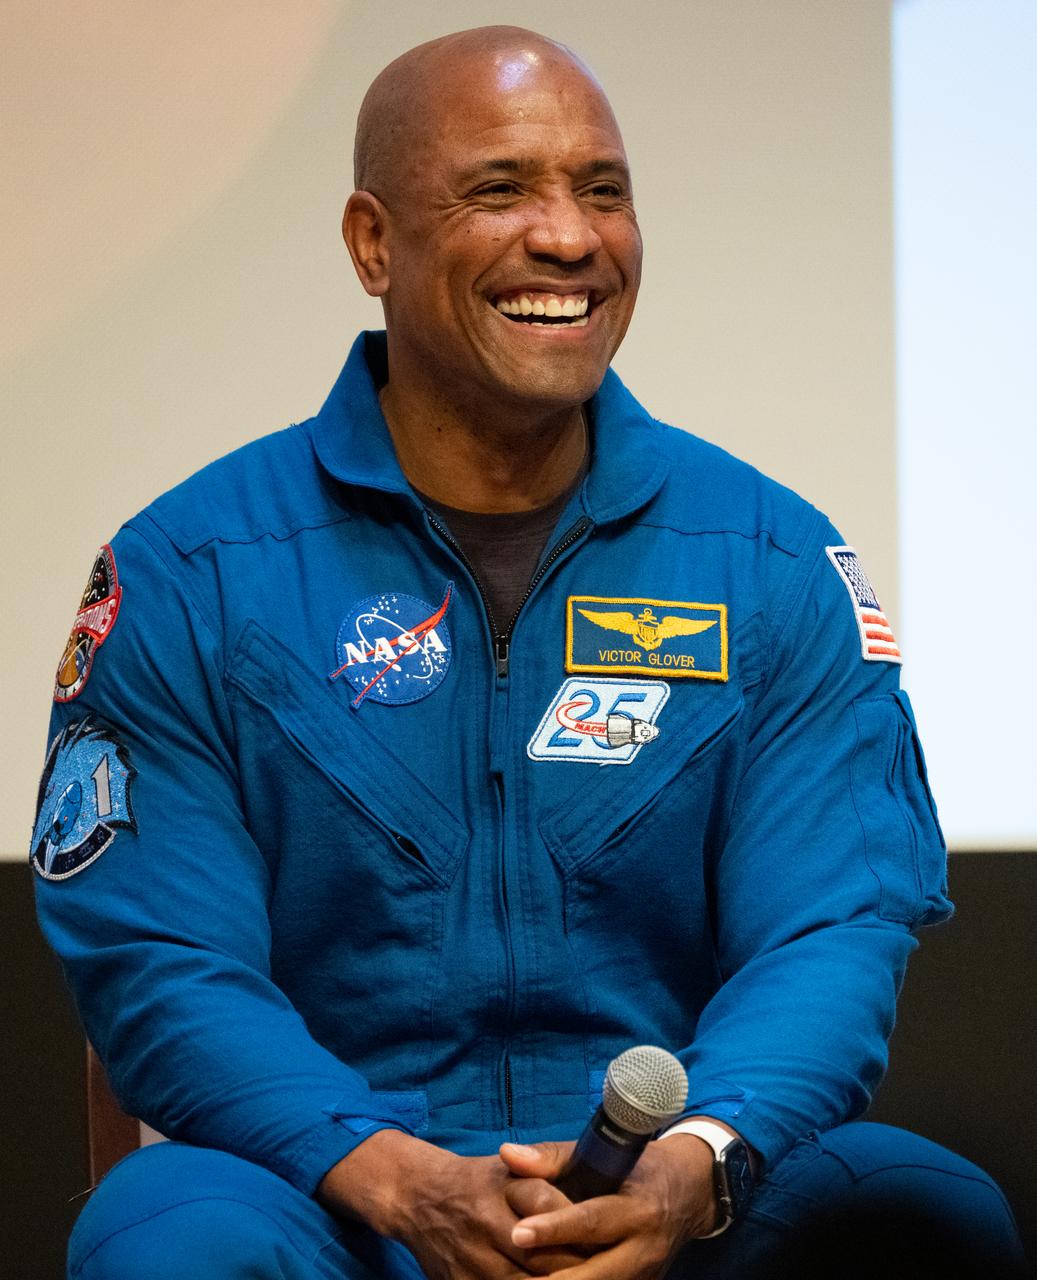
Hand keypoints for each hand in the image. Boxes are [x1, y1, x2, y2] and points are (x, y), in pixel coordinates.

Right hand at [317, 1128, 583, 1278]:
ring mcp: (473, 1261)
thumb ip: (545, 1169)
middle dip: (576, 1265)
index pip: (548, 1207)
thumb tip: (592, 1173)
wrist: (417, 1197)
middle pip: (541, 1256)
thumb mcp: (509, 1166)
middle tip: (607, 1266)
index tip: (606, 1236)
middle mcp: (486, 1224)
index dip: (577, 1226)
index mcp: (501, 1188)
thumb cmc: (477, 1181)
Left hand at [498, 1134, 718, 1277]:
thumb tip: (508, 1155)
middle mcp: (643, 1248)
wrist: (688, 1192)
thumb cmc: (636, 1167)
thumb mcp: (603, 1153)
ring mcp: (644, 1275)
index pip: (591, 1221)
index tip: (517, 1234)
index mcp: (636, 1209)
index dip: (553, 1229)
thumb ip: (552, 1157)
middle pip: (594, 1273)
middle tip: (512, 1276)